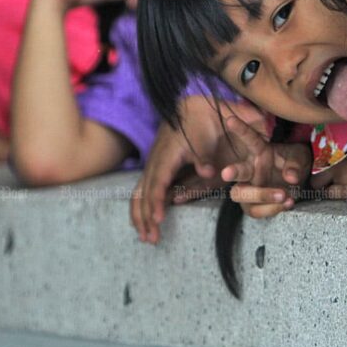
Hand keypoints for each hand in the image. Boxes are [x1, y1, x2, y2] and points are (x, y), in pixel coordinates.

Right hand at [131, 122, 218, 244]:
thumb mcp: (206, 136)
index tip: (157, 219)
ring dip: (141, 215)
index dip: (156, 201)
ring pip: (140, 193)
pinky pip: (143, 190)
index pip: (158, 182)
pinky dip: (141, 207)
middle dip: (146, 216)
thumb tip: (207, 171)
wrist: (193, 108)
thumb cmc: (202, 123)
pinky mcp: (156, 168)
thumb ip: (205, 155)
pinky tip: (143, 222)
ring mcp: (154, 164)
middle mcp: (156, 161)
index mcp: (167, 154)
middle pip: (145, 192)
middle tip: (152, 239)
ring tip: (147, 237)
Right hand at [222, 114, 311, 218]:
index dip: (240, 130)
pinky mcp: (254, 204)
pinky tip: (288, 203)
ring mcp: (251, 187)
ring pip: (242, 194)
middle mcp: (251, 169)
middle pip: (238, 171)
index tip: (230, 120)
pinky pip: (255, 210)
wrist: (300, 182)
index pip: (249, 139)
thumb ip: (295, 164)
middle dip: (232, 171)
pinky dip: (271, 209)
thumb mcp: (300, 158)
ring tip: (284, 195)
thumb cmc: (295, 163)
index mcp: (259, 152)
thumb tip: (291, 177)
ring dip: (261, 196)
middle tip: (226, 173)